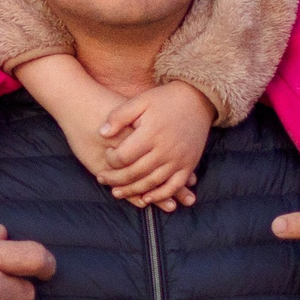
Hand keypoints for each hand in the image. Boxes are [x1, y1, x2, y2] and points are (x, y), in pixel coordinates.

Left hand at [98, 83, 211, 210]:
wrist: (198, 101)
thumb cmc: (164, 100)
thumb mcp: (140, 101)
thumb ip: (119, 116)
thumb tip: (101, 133)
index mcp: (151, 133)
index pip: (124, 156)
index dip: (111, 160)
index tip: (107, 155)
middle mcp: (165, 150)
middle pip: (135, 173)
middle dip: (116, 179)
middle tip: (102, 179)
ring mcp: (178, 160)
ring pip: (151, 183)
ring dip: (132, 191)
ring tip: (116, 193)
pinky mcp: (188, 166)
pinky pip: (173, 186)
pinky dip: (159, 196)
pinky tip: (145, 198)